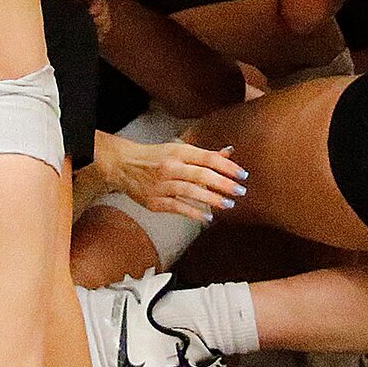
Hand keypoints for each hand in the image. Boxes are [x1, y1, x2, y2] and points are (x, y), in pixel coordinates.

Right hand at [106, 136, 247, 219]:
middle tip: (240, 191)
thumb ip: (204, 155)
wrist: (124, 165)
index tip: (243, 175)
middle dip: (223, 184)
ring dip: (212, 199)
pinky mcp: (155, 202)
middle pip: (201, 175)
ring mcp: (162, 185)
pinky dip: (193, 212)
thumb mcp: (179, 150)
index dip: (227, 167)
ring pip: (190, 192)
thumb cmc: (156, 157)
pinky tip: (207, 216)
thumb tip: (229, 153)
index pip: (207, 158)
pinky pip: (177, 207)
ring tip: (228, 205)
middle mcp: (170, 167)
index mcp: (178, 152)